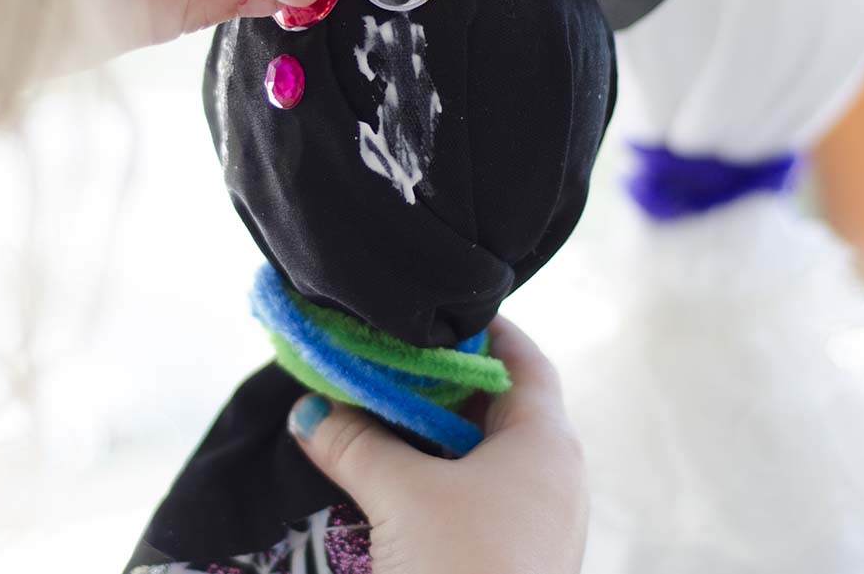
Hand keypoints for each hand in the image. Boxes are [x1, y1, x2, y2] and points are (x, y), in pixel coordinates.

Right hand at [288, 315, 587, 573]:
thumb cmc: (460, 569)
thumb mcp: (399, 496)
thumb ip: (353, 443)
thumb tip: (308, 408)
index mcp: (547, 441)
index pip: (523, 357)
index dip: (482, 329)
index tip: (431, 315)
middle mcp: (555, 474)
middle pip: (502, 402)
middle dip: (442, 382)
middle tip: (388, 364)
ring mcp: (541, 520)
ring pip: (488, 453)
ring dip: (437, 434)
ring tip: (381, 417)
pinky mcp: (519, 556)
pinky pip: (483, 494)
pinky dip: (443, 476)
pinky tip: (397, 480)